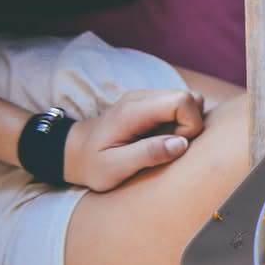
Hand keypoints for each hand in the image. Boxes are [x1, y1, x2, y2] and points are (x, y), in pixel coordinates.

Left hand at [63, 89, 205, 191]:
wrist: (73, 151)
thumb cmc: (93, 164)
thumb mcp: (114, 168)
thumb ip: (148, 154)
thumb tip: (181, 143)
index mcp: (134, 110)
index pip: (182, 101)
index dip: (190, 125)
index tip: (174, 147)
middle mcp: (142, 97)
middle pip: (190, 98)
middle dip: (191, 125)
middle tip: (168, 145)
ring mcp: (146, 97)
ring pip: (189, 100)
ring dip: (187, 124)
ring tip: (164, 142)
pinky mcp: (151, 103)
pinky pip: (181, 106)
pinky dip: (180, 122)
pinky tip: (162, 137)